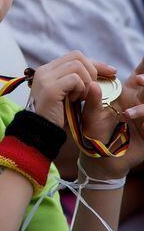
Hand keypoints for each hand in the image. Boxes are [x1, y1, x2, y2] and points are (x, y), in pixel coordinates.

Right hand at [28, 51, 105, 127]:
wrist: (42, 132)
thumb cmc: (57, 116)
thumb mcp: (71, 95)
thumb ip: (81, 81)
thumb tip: (106, 69)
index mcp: (47, 71)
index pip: (75, 56)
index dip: (95, 63)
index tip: (111, 72)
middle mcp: (44, 71)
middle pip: (77, 57)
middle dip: (92, 71)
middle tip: (92, 90)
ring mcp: (45, 78)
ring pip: (77, 66)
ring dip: (86, 82)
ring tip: (80, 97)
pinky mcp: (50, 88)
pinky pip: (74, 79)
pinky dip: (80, 89)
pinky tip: (75, 100)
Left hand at [80, 58, 143, 180]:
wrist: (100, 156)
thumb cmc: (94, 131)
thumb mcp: (91, 115)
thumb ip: (92, 100)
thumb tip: (92, 83)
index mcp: (128, 93)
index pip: (141, 74)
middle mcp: (141, 102)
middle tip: (140, 79)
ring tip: (128, 110)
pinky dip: (143, 115)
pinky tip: (129, 117)